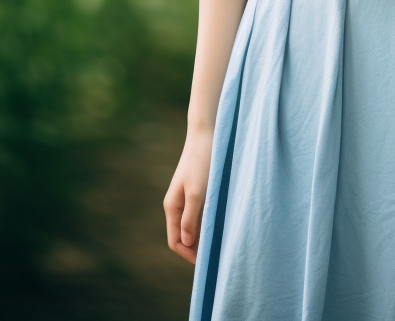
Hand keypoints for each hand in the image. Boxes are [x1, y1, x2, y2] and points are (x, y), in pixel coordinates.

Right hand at [164, 126, 213, 263]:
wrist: (207, 134)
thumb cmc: (202, 162)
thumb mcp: (197, 192)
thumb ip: (191, 218)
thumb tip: (186, 243)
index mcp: (172, 207)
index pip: (175, 241)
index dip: (189, 254)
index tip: (207, 260)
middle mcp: (177, 204)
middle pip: (184, 235)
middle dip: (197, 247)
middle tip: (217, 253)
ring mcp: (186, 197)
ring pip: (193, 224)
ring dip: (204, 234)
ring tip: (222, 240)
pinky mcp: (197, 189)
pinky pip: (200, 213)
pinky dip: (208, 221)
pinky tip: (222, 222)